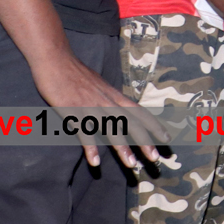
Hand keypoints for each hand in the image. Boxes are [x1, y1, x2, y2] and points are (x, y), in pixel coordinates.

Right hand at [30, 52, 165, 170]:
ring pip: (111, 129)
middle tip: (155, 159)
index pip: (140, 112)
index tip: (167, 138)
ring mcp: (90, 106)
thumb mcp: (100, 85)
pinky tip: (95, 162)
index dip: (154, 125)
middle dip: (144, 141)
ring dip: (122, 148)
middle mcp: (107, 101)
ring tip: (132, 165)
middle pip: (130, 123)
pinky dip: (90, 147)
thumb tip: (121, 107)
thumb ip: (110, 98)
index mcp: (114, 96)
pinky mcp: (72, 110)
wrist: (55, 59)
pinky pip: (84, 131)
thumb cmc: (76, 73)